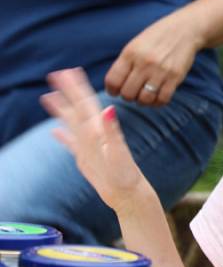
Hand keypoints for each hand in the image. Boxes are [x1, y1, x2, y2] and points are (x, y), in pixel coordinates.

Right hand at [41, 68, 153, 212]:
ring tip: (49, 96)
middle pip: (79, 109)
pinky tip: (55, 131)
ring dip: (62, 110)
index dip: (78, 88)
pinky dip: (63, 137)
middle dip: (69, 91)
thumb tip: (108, 109)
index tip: (69, 71)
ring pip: (72, 123)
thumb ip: (112, 131)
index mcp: (101, 131)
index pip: (87, 104)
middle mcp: (95, 135)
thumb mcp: (118, 153)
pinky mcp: (86, 159)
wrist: (129, 195)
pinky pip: (72, 144)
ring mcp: (90, 146)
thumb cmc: (126, 176)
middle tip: (57, 74)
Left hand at [105, 9, 204, 105]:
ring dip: (143, 102)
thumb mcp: (136, 45)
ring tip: (144, 96)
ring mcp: (160, 71)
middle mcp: (144, 63)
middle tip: (132, 93)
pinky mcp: (175, 77)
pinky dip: (158, 103)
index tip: (115, 91)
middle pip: (127, 93)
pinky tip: (157, 97)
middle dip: (128, 97)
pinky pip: (163, 99)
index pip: (113, 81)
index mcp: (130, 53)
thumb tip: (116, 86)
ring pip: (145, 99)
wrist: (184, 30)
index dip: (112, 90)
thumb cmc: (157, 38)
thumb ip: (125, 63)